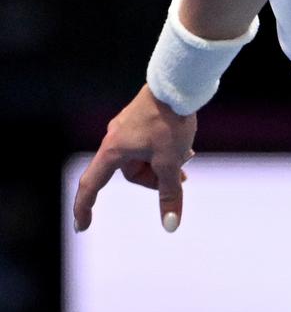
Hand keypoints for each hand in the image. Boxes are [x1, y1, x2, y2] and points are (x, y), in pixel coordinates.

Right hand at [72, 86, 196, 232]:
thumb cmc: (170, 122)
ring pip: (144, 159)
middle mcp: (114, 139)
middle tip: (183, 175)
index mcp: (112, 151)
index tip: (81, 226)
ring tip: (188, 155)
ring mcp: (126, 129)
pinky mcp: (139, 121)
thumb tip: (170, 225)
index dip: (84, 208)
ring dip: (165, 163)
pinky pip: (149, 145)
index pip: (91, 185)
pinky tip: (186, 146)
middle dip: (157, 177)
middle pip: (132, 174)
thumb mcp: (172, 162)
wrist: (178, 85)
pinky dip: (165, 151)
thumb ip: (170, 194)